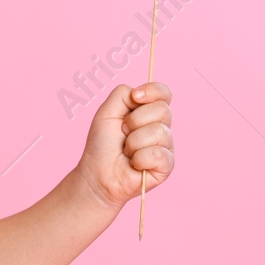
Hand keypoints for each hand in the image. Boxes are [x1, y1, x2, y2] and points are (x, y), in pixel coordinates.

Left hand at [73, 82, 173, 208]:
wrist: (98, 173)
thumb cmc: (102, 144)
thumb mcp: (106, 112)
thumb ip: (122, 94)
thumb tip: (139, 93)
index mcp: (148, 111)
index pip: (164, 93)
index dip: (152, 91)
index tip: (135, 98)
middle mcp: (161, 126)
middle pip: (162, 110)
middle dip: (134, 121)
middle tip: (123, 133)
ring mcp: (166, 145)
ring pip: (158, 132)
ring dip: (133, 142)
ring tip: (127, 151)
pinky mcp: (167, 165)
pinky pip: (158, 154)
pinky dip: (139, 159)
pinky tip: (134, 164)